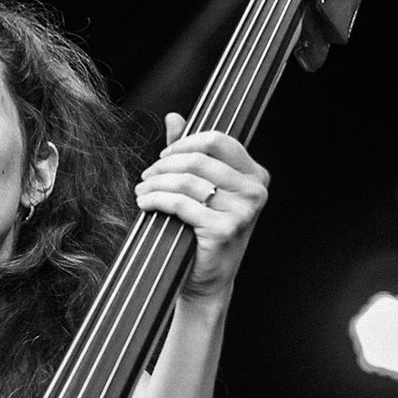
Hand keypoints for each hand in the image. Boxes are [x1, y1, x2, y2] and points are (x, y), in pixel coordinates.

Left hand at [134, 113, 268, 301]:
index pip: (217, 140)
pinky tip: (146, 204)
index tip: (164, 155)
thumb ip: (191, 152)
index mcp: (255, 175)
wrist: (207, 279)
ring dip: (156, 183)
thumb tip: (174, 118)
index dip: (185, 143)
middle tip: (147, 176)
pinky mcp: (225, 228)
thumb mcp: (203, 188)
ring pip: (186, 180)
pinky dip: (156, 200)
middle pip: (197, 159)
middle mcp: (255, 190)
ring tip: (142, 191)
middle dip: (164, 164)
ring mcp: (243, 210)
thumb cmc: (204, 232)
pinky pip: (181, 204)